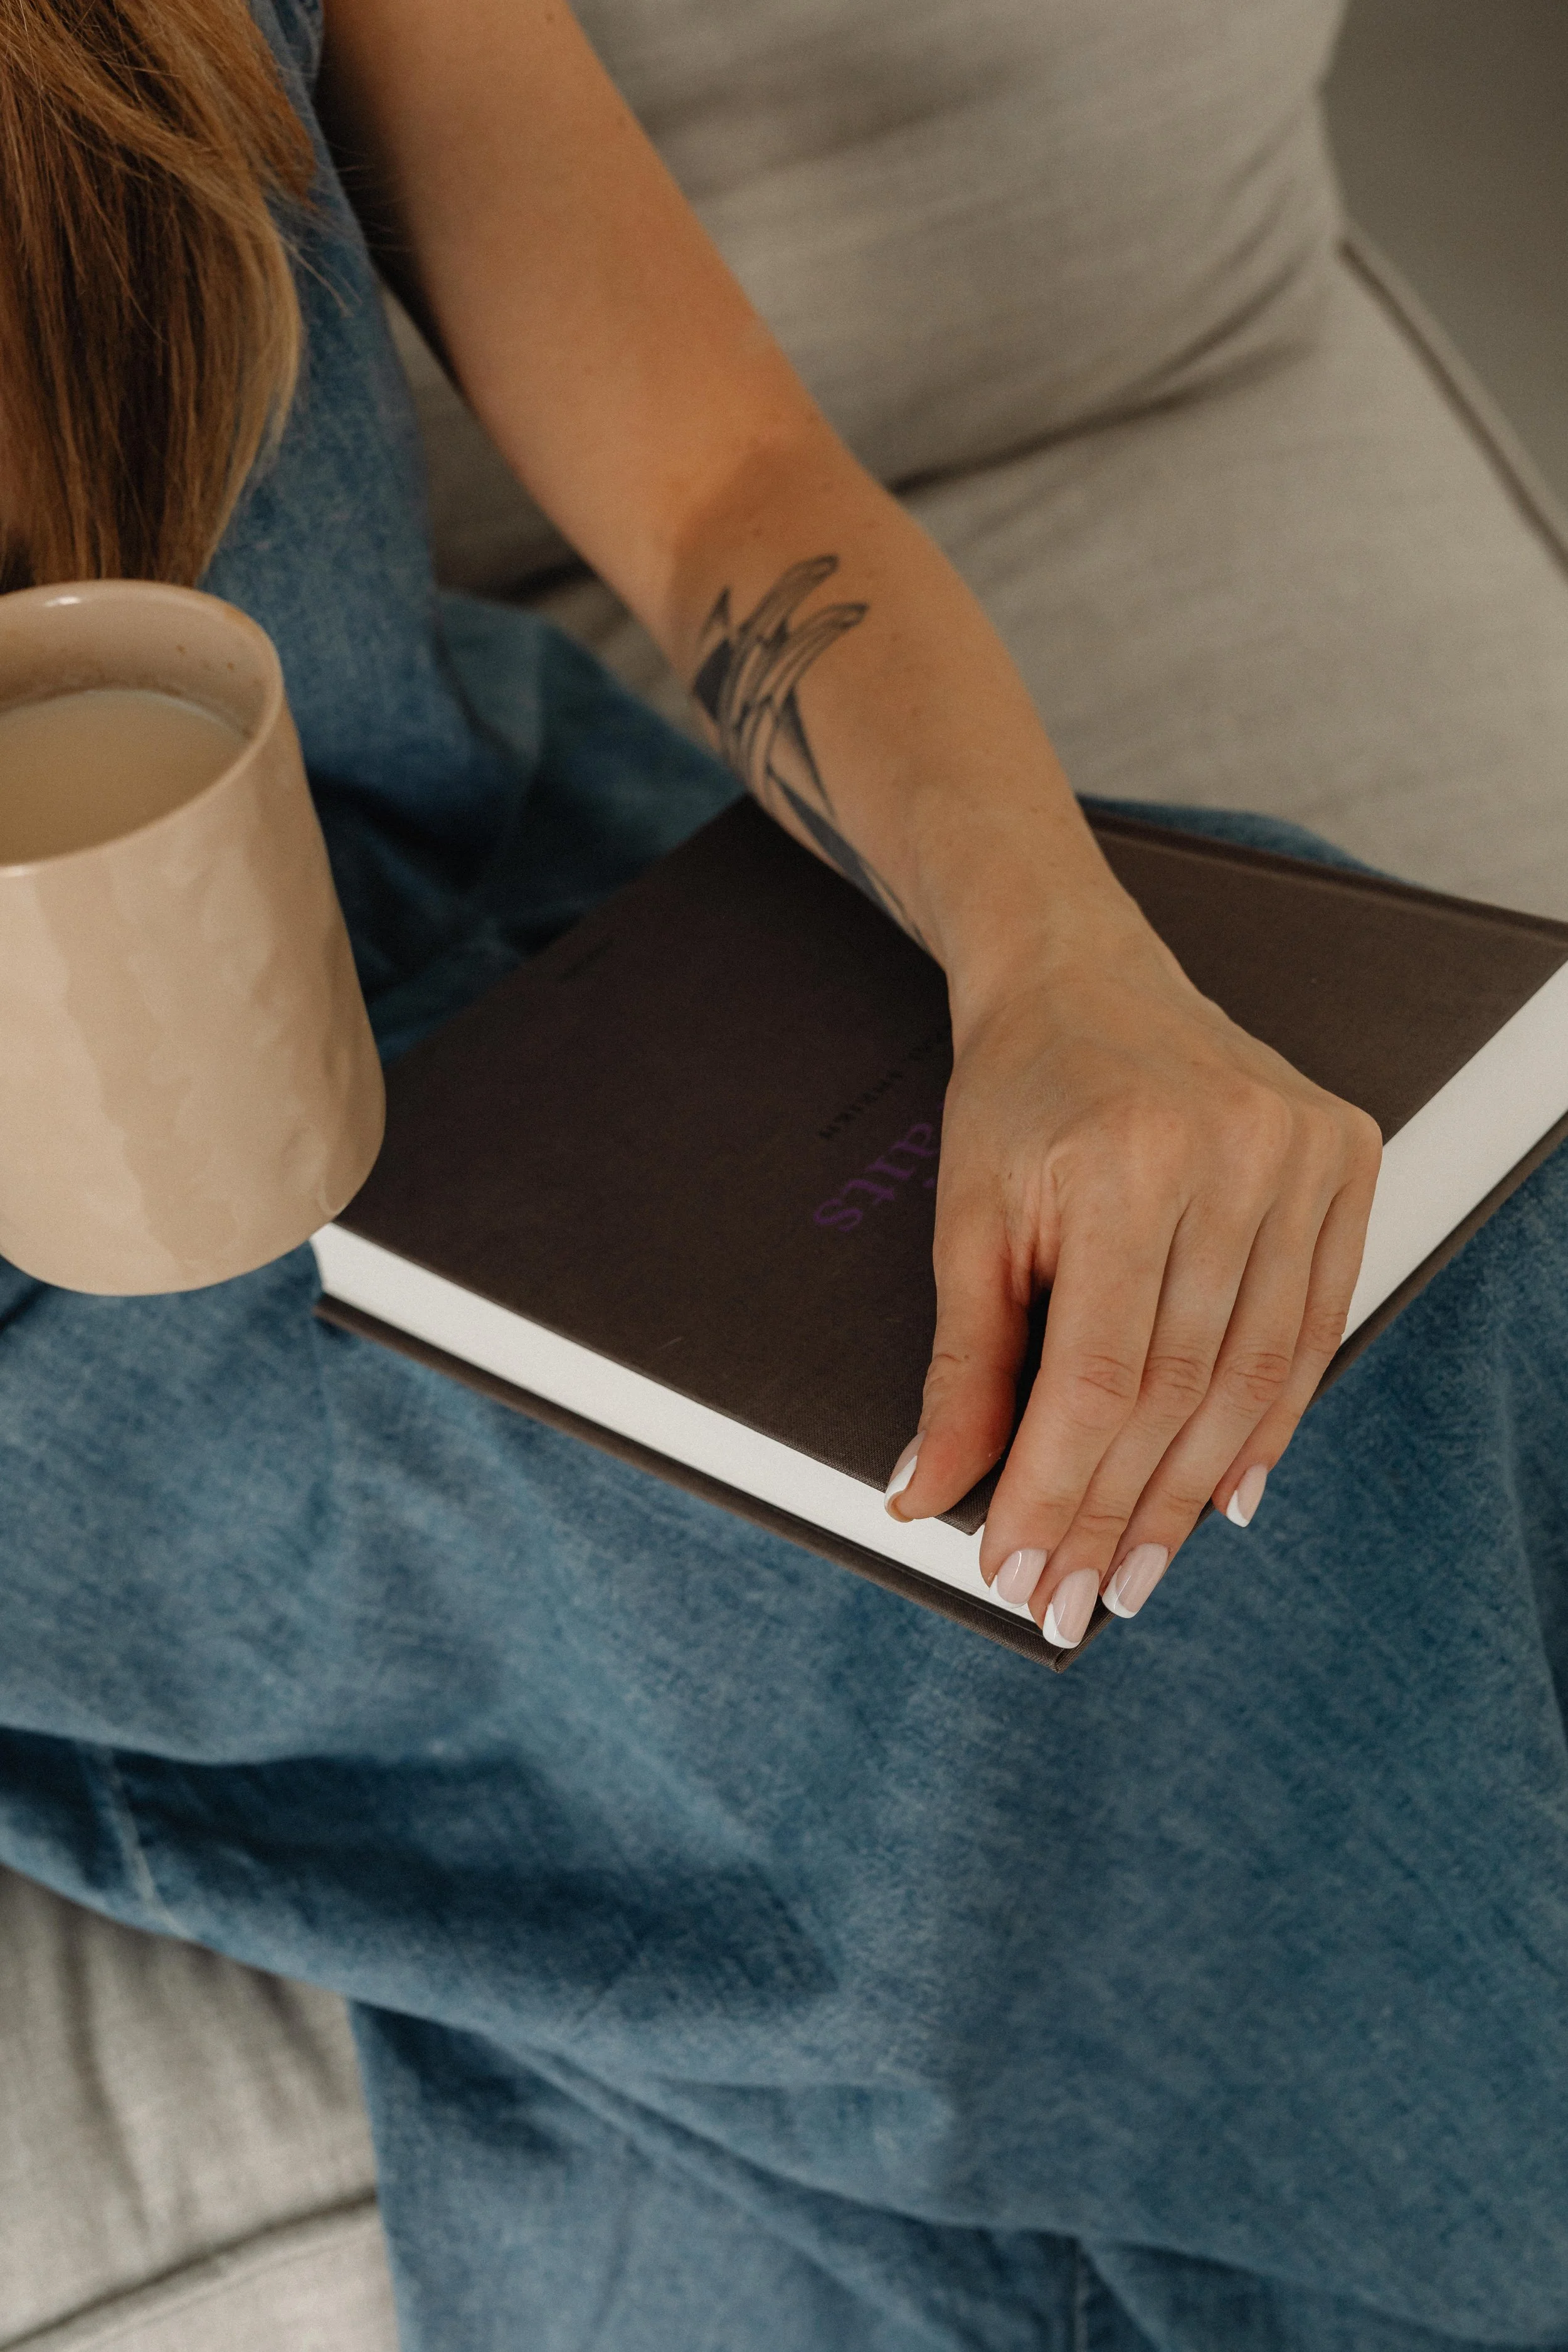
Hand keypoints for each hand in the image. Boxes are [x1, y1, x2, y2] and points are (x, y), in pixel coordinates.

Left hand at [884, 902, 1381, 1645]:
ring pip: (1256, 1373)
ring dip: (1192, 1490)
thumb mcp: (966, 1222)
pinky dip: (1270, 1420)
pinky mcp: (1345, 1155)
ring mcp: (1300, 1154)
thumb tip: (931, 1493)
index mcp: (1121, 1163)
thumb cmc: (1014, 1096)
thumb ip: (962, 1367)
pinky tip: (1225, 1493)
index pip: (1100, 1378)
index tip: (1021, 1570)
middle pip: (1180, 1389)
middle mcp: (1229, 1156)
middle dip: (1120, 1511)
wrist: (1082, 974)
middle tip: (1080, 1600)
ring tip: (1140, 1571)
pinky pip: (1314, 1325)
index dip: (1059, 1490)